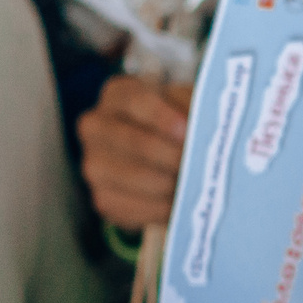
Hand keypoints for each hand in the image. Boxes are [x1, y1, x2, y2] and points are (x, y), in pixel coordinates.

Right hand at [77, 76, 192, 231]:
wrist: (163, 158)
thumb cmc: (180, 123)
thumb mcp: (188, 106)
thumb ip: (194, 110)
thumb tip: (208, 128)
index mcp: (118, 95)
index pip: (135, 101)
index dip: (161, 117)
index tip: (186, 131)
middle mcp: (96, 126)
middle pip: (133, 141)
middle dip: (171, 156)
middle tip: (201, 165)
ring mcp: (94, 163)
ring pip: (135, 176)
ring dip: (171, 183)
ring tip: (198, 184)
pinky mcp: (102, 197)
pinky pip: (133, 206)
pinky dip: (163, 207)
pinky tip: (183, 202)